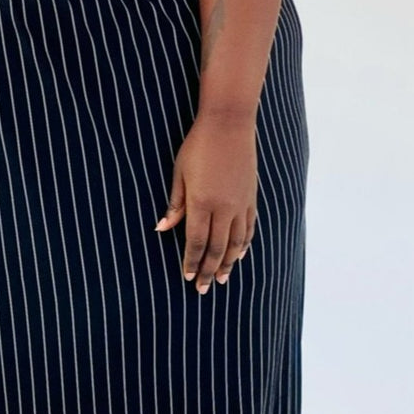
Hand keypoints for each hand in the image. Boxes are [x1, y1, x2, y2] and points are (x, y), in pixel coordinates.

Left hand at [153, 113, 256, 292]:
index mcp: (202, 202)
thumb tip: (162, 229)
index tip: (187, 277)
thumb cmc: (198, 146)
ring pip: (235, 243)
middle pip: (216, 248)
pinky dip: (244, 245)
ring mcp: (240, 204)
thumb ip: (175, 204)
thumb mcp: (179, 173)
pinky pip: (249, 228)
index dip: (192, 262)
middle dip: (209, 270)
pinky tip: (240, 255)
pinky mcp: (251, 198)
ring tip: (222, 279)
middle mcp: (224, 208)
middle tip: (203, 289)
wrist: (229, 124)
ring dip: (228, 263)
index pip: (196, 242)